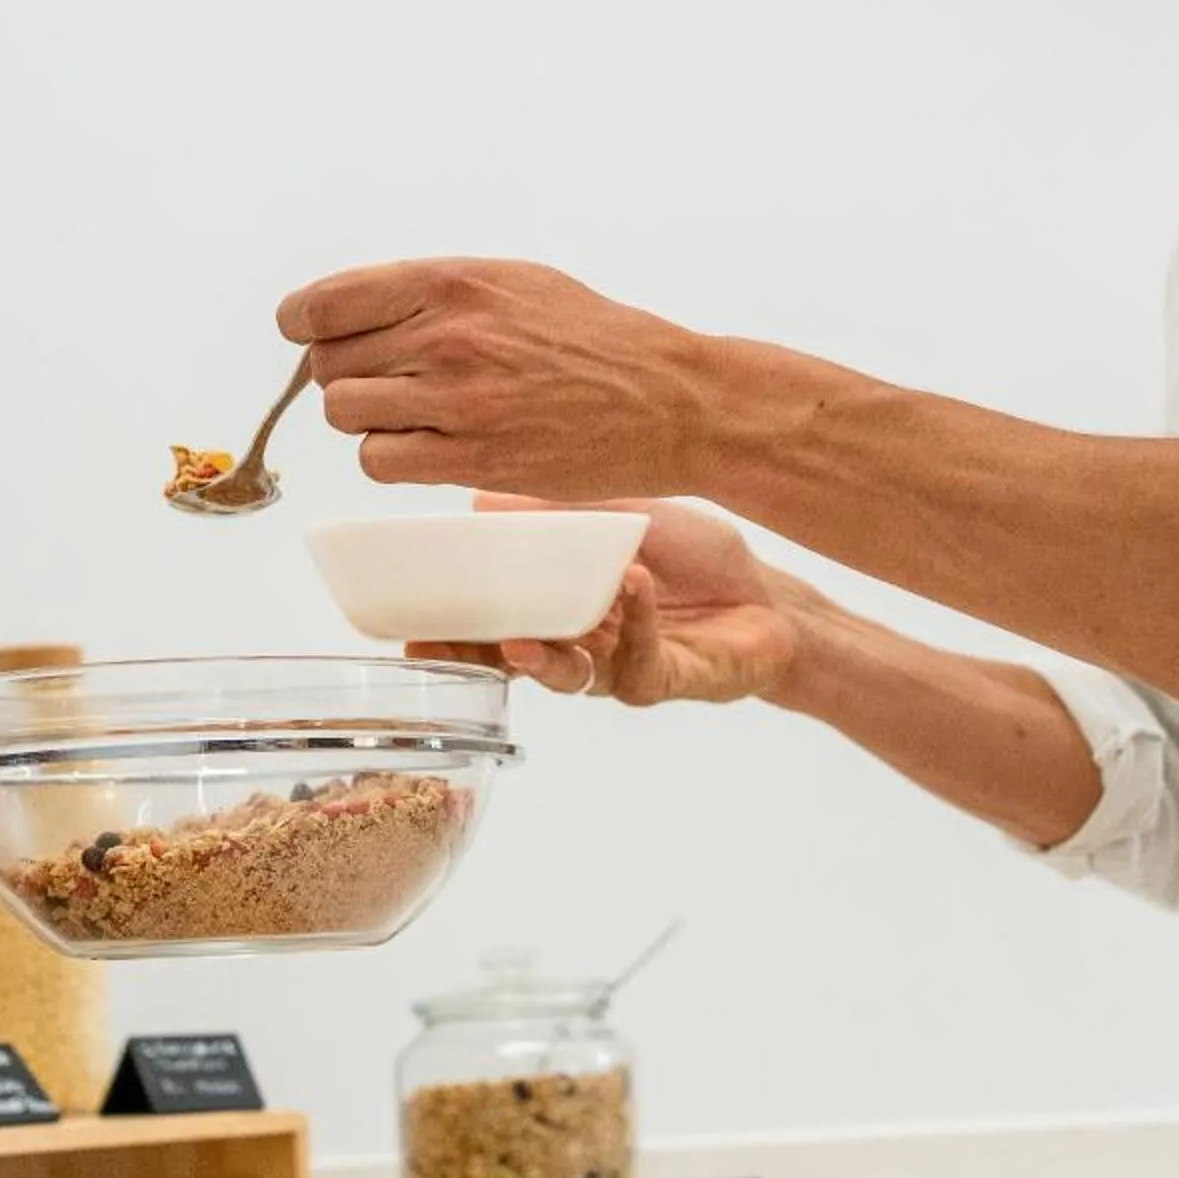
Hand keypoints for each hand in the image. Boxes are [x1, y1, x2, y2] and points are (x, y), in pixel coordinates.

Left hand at [277, 259, 712, 500]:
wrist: (665, 399)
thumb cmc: (591, 336)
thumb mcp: (512, 281)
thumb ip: (431, 292)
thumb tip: (348, 310)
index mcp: (450, 283)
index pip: (322, 305)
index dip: (304, 324)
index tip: (312, 334)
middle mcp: (446, 337)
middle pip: (328, 364)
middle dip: (349, 373)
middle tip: (391, 380)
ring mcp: (457, 402)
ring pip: (346, 414)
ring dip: (368, 418)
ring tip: (415, 413)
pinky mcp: (471, 458)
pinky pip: (379, 461)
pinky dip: (390, 457)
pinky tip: (428, 445)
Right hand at [410, 496, 801, 709]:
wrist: (772, 593)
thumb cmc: (692, 557)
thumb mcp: (621, 515)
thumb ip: (558, 511)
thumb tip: (481, 498)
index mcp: (562, 610)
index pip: (493, 626)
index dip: (452, 632)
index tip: (407, 627)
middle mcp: (584, 647)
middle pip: (514, 663)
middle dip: (473, 658)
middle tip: (435, 645)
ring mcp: (624, 668)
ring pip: (571, 679)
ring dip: (545, 659)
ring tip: (522, 638)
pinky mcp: (670, 678)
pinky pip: (640, 663)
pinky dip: (634, 620)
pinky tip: (630, 583)